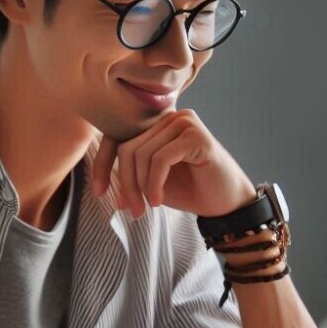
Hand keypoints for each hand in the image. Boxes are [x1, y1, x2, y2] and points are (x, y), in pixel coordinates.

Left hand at [91, 109, 256, 218]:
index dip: (102, 165)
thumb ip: (131, 179)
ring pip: (142, 154)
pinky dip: (155, 183)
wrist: (227, 205)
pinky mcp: (196, 135)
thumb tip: (106, 187)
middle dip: (125, 183)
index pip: (118, 137)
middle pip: (128, 148)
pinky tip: (159, 200)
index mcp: (158, 124)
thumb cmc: (193, 192)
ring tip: (147, 207)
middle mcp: (171, 117)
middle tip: (132, 210)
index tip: (100, 193)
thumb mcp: (152, 186)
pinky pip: (161, 159)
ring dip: (140, 187)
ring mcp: (185, 123)